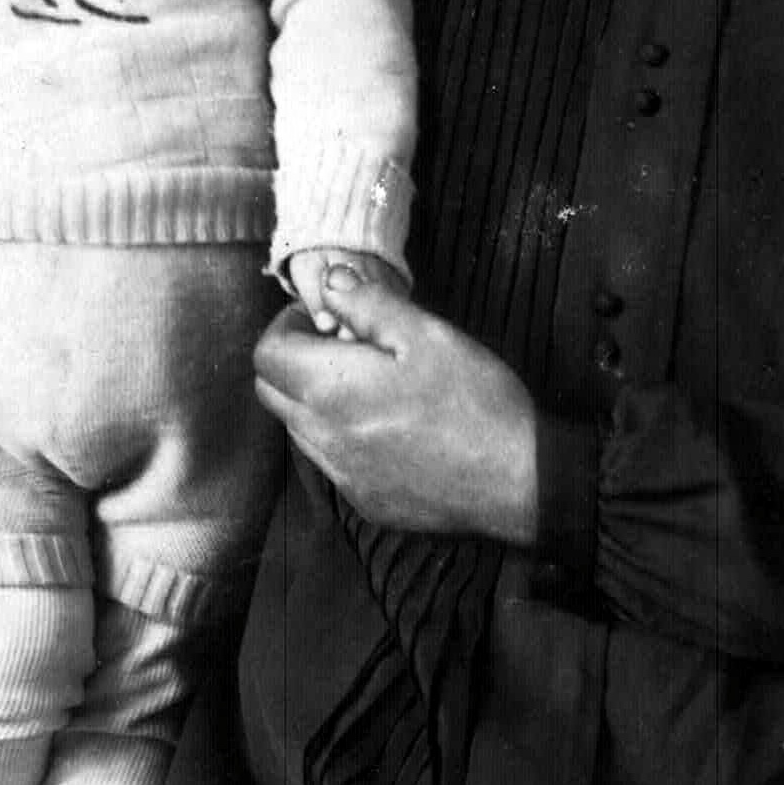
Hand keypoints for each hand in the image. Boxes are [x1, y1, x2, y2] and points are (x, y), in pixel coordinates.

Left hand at [253, 262, 539, 542]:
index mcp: (330, 390)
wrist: (518, 480)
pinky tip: (387, 425)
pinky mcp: (366, 502)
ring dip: (314, 399)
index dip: (287, 326)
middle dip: (292, 360)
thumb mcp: (426, 334)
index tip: (325, 318)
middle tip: (339, 344)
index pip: (265, 355)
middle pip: (272, 393)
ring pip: (299, 429)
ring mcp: (343, 477)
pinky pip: (332, 462)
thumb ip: (368, 304)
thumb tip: (330, 282)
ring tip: (367, 383)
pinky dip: (341, 436)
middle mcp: (323, 439)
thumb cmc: (475, 401)